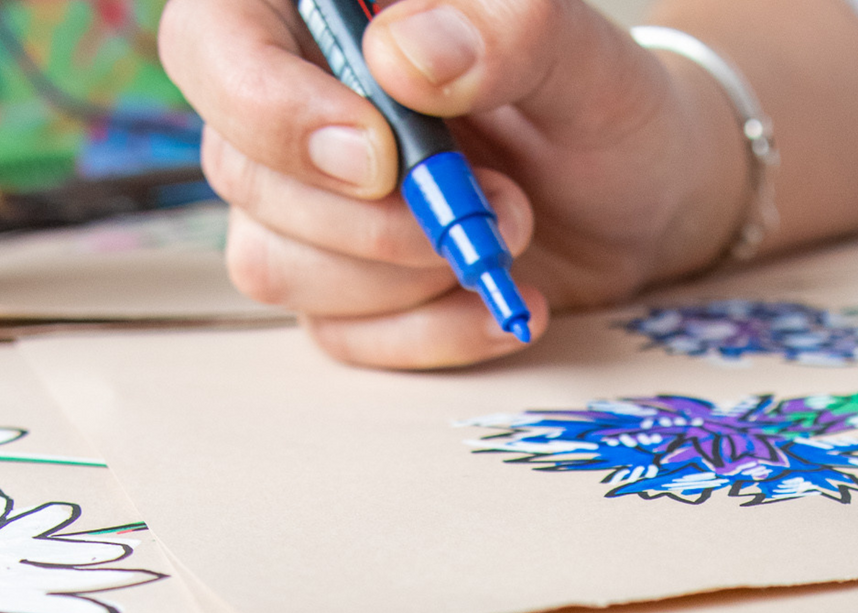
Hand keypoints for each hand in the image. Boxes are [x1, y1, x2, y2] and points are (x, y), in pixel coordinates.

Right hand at [160, 0, 750, 367]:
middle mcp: (297, 107)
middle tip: (504, 203)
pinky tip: (497, 304)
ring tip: (513, 231)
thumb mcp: (585, 56)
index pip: (213, 39)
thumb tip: (403, 59)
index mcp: (327, 18)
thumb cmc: (604, 107)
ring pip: (273, 264)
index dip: (266, 106)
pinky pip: (336, 334)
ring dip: (408, 274)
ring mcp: (310, 205)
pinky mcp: (341, 288)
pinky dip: (429, 332)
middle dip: (376, 216)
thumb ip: (510, 33)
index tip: (377, 157)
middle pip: (239, 169)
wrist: (644, 201)